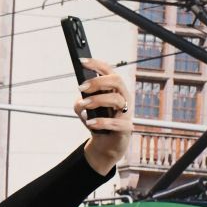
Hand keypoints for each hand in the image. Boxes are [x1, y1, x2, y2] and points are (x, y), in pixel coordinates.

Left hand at [75, 58, 132, 174]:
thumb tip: (80, 101)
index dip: (96, 64)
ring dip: (97, 100)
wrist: (106, 145)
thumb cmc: (98, 122)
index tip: (81, 61)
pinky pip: (117, 122)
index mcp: (114, 90)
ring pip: (116, 99)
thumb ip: (80, 103)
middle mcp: (123, 97)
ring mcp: (126, 112)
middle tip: (81, 88)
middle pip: (116, 80)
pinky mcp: (125, 128)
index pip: (109, 71)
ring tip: (83, 106)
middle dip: (98, 81)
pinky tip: (90, 123)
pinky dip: (101, 122)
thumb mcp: (84, 111)